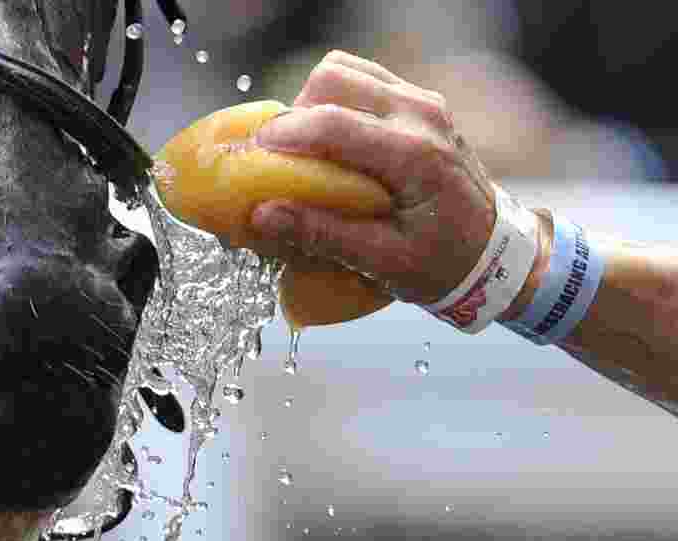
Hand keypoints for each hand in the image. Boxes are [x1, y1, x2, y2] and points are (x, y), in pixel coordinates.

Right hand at [250, 50, 498, 304]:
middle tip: (282, 156)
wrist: (494, 253)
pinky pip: (363, 80)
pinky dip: (336, 100)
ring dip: (314, 102)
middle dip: (296, 113)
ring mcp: (422, 103)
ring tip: (305, 147)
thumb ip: (322, 234)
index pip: (336, 123)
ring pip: (346, 70)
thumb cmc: (443, 263)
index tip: (254, 151)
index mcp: (415, 156)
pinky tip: (331, 139)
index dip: (286, 132)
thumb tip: (263, 215)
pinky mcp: (418, 103)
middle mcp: (421, 115)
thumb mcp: (383, 261)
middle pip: (334, 79)